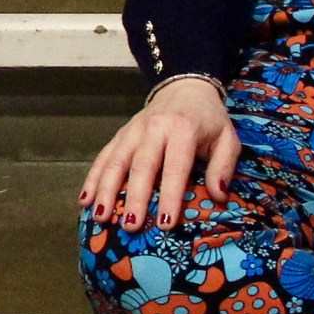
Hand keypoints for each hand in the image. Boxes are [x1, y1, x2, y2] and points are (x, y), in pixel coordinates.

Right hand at [81, 75, 238, 230]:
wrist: (184, 87)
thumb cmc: (209, 120)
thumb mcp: (228, 139)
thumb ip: (224, 167)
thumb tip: (219, 197)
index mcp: (182, 130)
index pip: (174, 167)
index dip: (170, 196)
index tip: (166, 224)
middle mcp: (153, 129)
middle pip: (140, 166)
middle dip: (133, 197)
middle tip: (130, 225)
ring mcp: (132, 130)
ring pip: (116, 161)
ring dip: (105, 189)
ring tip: (99, 215)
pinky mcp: (120, 134)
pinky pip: (104, 156)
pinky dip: (93, 177)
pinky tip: (85, 198)